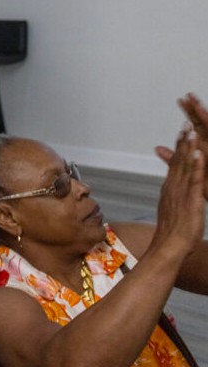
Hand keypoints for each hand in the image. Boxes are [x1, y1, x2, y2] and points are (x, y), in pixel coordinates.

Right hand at [151, 126, 205, 258]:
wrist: (169, 246)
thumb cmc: (172, 231)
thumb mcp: (169, 207)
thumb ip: (170, 192)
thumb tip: (169, 184)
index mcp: (170, 187)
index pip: (174, 161)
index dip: (179, 145)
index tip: (182, 129)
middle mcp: (173, 185)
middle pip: (178, 158)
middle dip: (183, 139)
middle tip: (186, 121)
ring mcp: (181, 191)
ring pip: (185, 164)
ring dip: (188, 146)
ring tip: (191, 129)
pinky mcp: (191, 199)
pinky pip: (194, 179)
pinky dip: (196, 165)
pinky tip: (198, 153)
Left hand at [156, 93, 207, 200]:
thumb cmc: (207, 188)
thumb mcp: (188, 171)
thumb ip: (174, 157)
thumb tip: (158, 149)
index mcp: (204, 149)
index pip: (196, 128)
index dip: (189, 113)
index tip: (181, 99)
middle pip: (204, 125)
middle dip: (197, 109)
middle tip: (188, 95)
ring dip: (204, 116)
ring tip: (196, 103)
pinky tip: (204, 118)